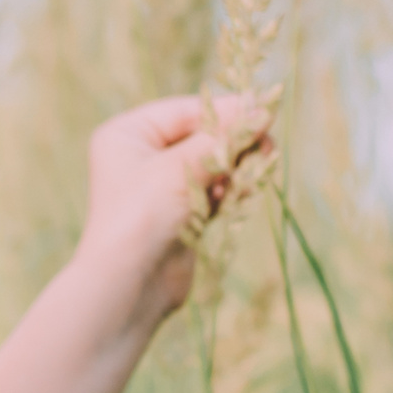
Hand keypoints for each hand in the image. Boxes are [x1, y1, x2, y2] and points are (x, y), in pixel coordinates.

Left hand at [75, 92, 276, 336]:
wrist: (128, 286)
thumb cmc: (143, 216)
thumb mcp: (180, 167)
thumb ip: (222, 137)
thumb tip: (261, 107)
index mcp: (129, 134)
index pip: (187, 111)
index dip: (227, 112)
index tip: (265, 112)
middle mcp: (141, 156)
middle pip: (202, 136)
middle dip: (233, 144)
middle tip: (265, 148)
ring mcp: (160, 187)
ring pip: (212, 165)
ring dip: (234, 170)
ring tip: (250, 178)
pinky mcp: (179, 214)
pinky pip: (213, 190)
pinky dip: (229, 191)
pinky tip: (240, 195)